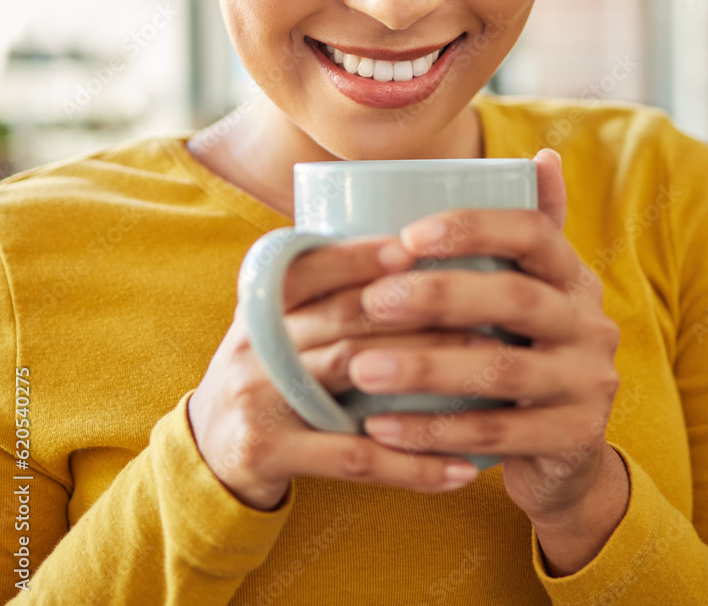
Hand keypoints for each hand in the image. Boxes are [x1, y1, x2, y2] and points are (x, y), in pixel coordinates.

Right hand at [187, 235, 483, 511]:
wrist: (208, 451)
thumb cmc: (268, 375)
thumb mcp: (279, 326)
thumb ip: (325, 295)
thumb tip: (413, 255)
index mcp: (261, 303)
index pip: (311, 266)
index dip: (360, 255)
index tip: (413, 247)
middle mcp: (255, 342)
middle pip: (344, 316)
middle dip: (418, 310)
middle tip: (484, 309)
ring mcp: (257, 396)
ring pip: (354, 374)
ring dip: (428, 372)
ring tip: (489, 372)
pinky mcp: (268, 450)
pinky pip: (353, 457)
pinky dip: (411, 464)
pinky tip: (459, 469)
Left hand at [348, 149, 623, 523]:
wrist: (565, 452)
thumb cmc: (521, 349)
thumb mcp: (529, 291)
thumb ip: (518, 236)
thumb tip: (541, 155)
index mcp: (570, 274)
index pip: (533, 231)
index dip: (473, 227)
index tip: (407, 235)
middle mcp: (590, 322)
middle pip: (516, 297)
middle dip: (438, 295)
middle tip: (370, 301)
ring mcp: (588, 382)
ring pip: (503, 369)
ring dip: (425, 367)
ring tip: (361, 368)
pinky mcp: (575, 438)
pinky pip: (498, 435)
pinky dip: (434, 431)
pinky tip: (381, 427)